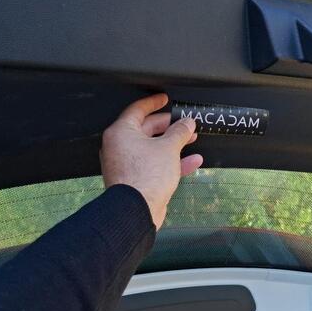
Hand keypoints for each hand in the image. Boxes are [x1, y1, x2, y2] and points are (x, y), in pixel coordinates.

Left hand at [100, 94, 202, 228]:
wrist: (137, 211)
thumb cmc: (144, 177)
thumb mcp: (168, 147)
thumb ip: (180, 132)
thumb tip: (187, 123)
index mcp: (121, 133)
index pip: (137, 110)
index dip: (153, 103)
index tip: (164, 99)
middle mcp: (120, 147)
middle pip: (147, 129)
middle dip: (169, 126)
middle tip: (184, 122)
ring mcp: (127, 164)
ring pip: (152, 148)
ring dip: (173, 144)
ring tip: (191, 139)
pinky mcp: (136, 180)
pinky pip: (155, 165)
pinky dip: (172, 162)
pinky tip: (191, 162)